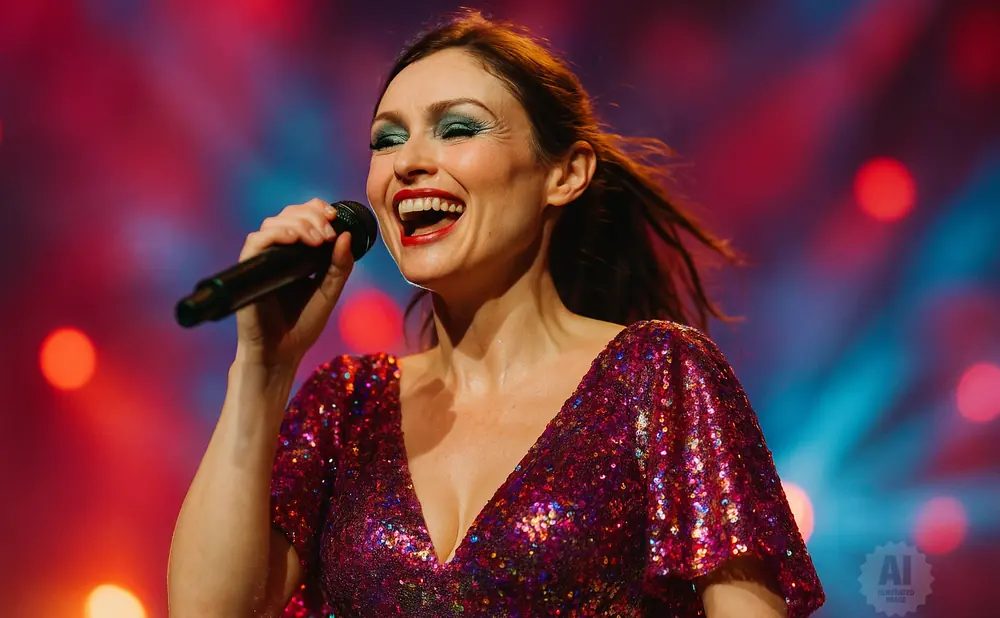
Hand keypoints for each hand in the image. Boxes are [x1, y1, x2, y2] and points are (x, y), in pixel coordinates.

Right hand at [234, 198, 353, 369]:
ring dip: (298, 224)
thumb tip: (347, 235)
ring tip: (317, 239)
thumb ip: (340, 266)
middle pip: (288, 215)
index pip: (302, 216)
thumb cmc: (302, 325)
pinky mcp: (248, 270)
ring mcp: (262, 260)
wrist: (281, 353)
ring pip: (273, 223)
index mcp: (296, 253)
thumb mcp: (329, 291)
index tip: (334, 215)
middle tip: (328, 233)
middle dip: (312, 216)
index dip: (316, 209)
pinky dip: (276, 235)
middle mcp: (277, 252)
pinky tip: (294, 239)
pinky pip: (256, 242)